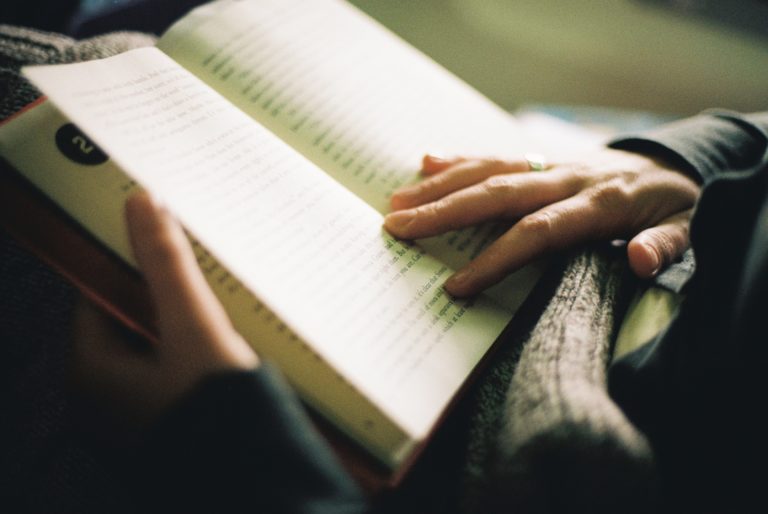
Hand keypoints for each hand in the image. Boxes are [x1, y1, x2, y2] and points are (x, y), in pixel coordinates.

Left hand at [71, 192, 257, 425]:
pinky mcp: (164, 423)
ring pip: (153, 346)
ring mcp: (133, 414)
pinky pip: (170, 371)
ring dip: (180, 320)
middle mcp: (101, 395)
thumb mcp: (192, 326)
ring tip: (216, 296)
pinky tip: (222, 339)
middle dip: (162, 291)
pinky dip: (190, 350)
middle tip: (197, 265)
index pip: (99, 294)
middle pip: (128, 320)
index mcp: (90, 369)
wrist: (257, 478)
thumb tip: (141, 200)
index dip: (128, 262)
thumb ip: (167, 265)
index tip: (160, 237)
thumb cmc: (213, 406)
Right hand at [384, 150, 699, 295]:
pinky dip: (462, 157)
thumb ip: (666, 245)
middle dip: (446, 211)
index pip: (538, 232)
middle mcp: (569, 178)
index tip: (455, 285)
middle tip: (398, 228)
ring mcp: (553, 164)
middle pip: (499, 193)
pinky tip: (428, 162)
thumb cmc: (678, 207)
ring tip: (398, 202)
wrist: (678, 164)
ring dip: (441, 185)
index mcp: (600, 205)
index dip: (495, 258)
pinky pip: (498, 154)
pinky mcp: (545, 158)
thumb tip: (637, 259)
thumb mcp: (690, 228)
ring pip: (490, 169)